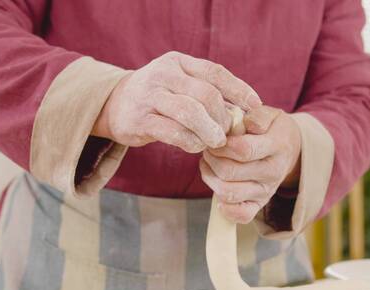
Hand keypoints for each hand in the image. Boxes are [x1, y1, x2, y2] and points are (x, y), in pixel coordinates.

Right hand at [92, 51, 261, 152]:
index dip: (239, 89)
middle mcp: (163, 74)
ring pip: (190, 113)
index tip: (255, 106)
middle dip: (223, 116)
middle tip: (229, 132)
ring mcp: (149, 96)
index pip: (215, 72)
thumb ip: (207, 93)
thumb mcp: (180, 85)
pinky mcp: (139, 120)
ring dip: (209, 130)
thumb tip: (243, 111)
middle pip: (206, 94)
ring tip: (217, 142)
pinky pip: (172, 132)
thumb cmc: (158, 97)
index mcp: (178, 62)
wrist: (114, 105)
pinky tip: (197, 147)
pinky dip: (190, 142)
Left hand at [200, 106, 301, 223]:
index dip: (222, 144)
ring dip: (210, 177)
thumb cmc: (272, 129)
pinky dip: (224, 207)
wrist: (290, 149)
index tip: (216, 137)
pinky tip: (218, 187)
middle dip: (212, 158)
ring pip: (228, 193)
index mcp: (276, 146)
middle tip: (209, 149)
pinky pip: (240, 215)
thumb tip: (242, 124)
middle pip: (230, 172)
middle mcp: (272, 172)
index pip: (243, 150)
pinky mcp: (259, 204)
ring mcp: (266, 191)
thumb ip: (256, 116)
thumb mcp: (269, 114)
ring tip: (209, 163)